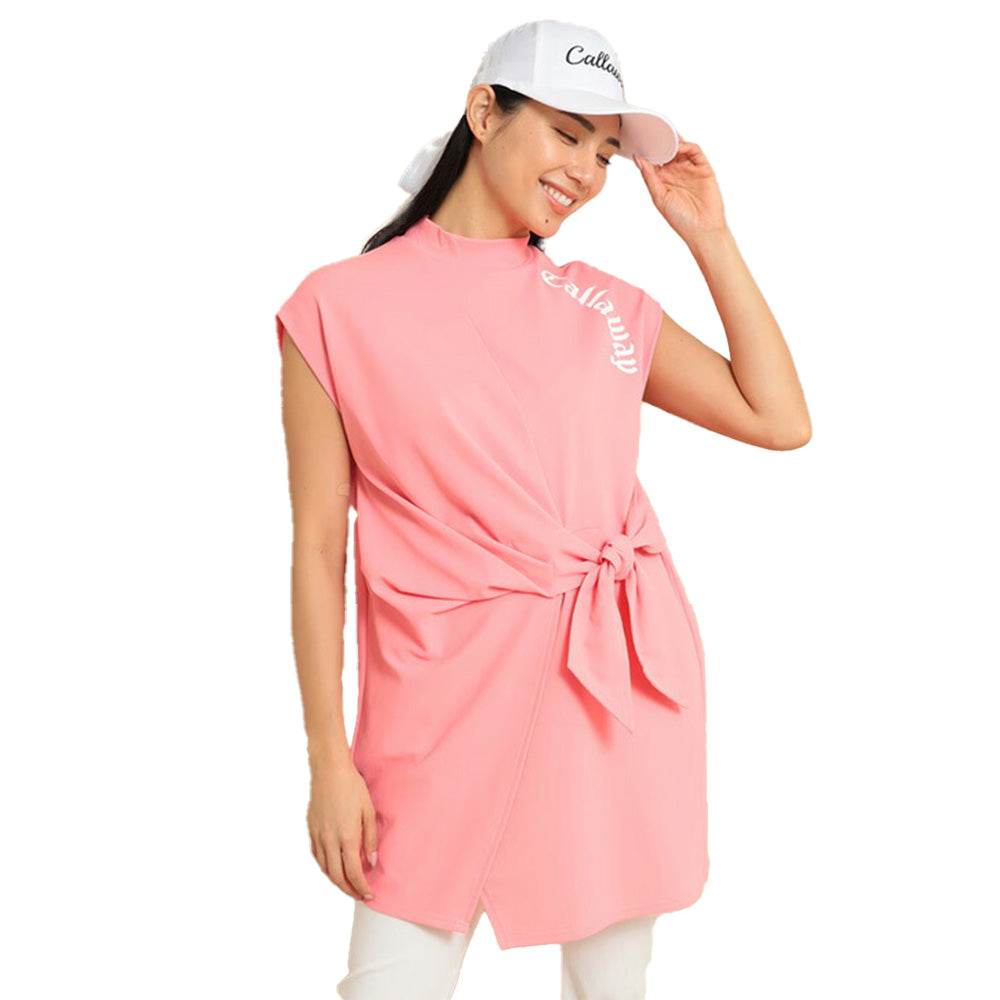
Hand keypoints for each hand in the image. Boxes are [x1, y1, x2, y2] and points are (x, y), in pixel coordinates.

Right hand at [306, 758, 378, 900]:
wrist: (329, 770)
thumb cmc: (353, 787)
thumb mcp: (368, 811)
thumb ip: (370, 838)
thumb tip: (371, 862)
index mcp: (346, 836)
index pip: (353, 872)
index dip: (361, 887)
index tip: (369, 894)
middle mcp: (329, 840)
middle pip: (337, 876)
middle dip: (349, 890)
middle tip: (359, 895)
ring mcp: (318, 835)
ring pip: (325, 868)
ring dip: (336, 881)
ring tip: (348, 885)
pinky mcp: (311, 829)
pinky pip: (317, 855)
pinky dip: (325, 866)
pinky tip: (332, 867)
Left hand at [633, 140, 726, 242]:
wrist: (702, 229)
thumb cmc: (680, 218)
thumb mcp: (659, 197)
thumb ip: (649, 177)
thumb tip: (638, 158)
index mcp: (662, 179)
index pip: (653, 159)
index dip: (646, 150)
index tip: (638, 140)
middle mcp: (675, 172)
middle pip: (667, 149)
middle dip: (660, 140)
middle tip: (651, 131)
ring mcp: (689, 168)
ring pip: (680, 147)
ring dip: (673, 141)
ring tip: (664, 137)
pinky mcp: (703, 168)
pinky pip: (695, 151)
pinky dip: (687, 146)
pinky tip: (679, 147)